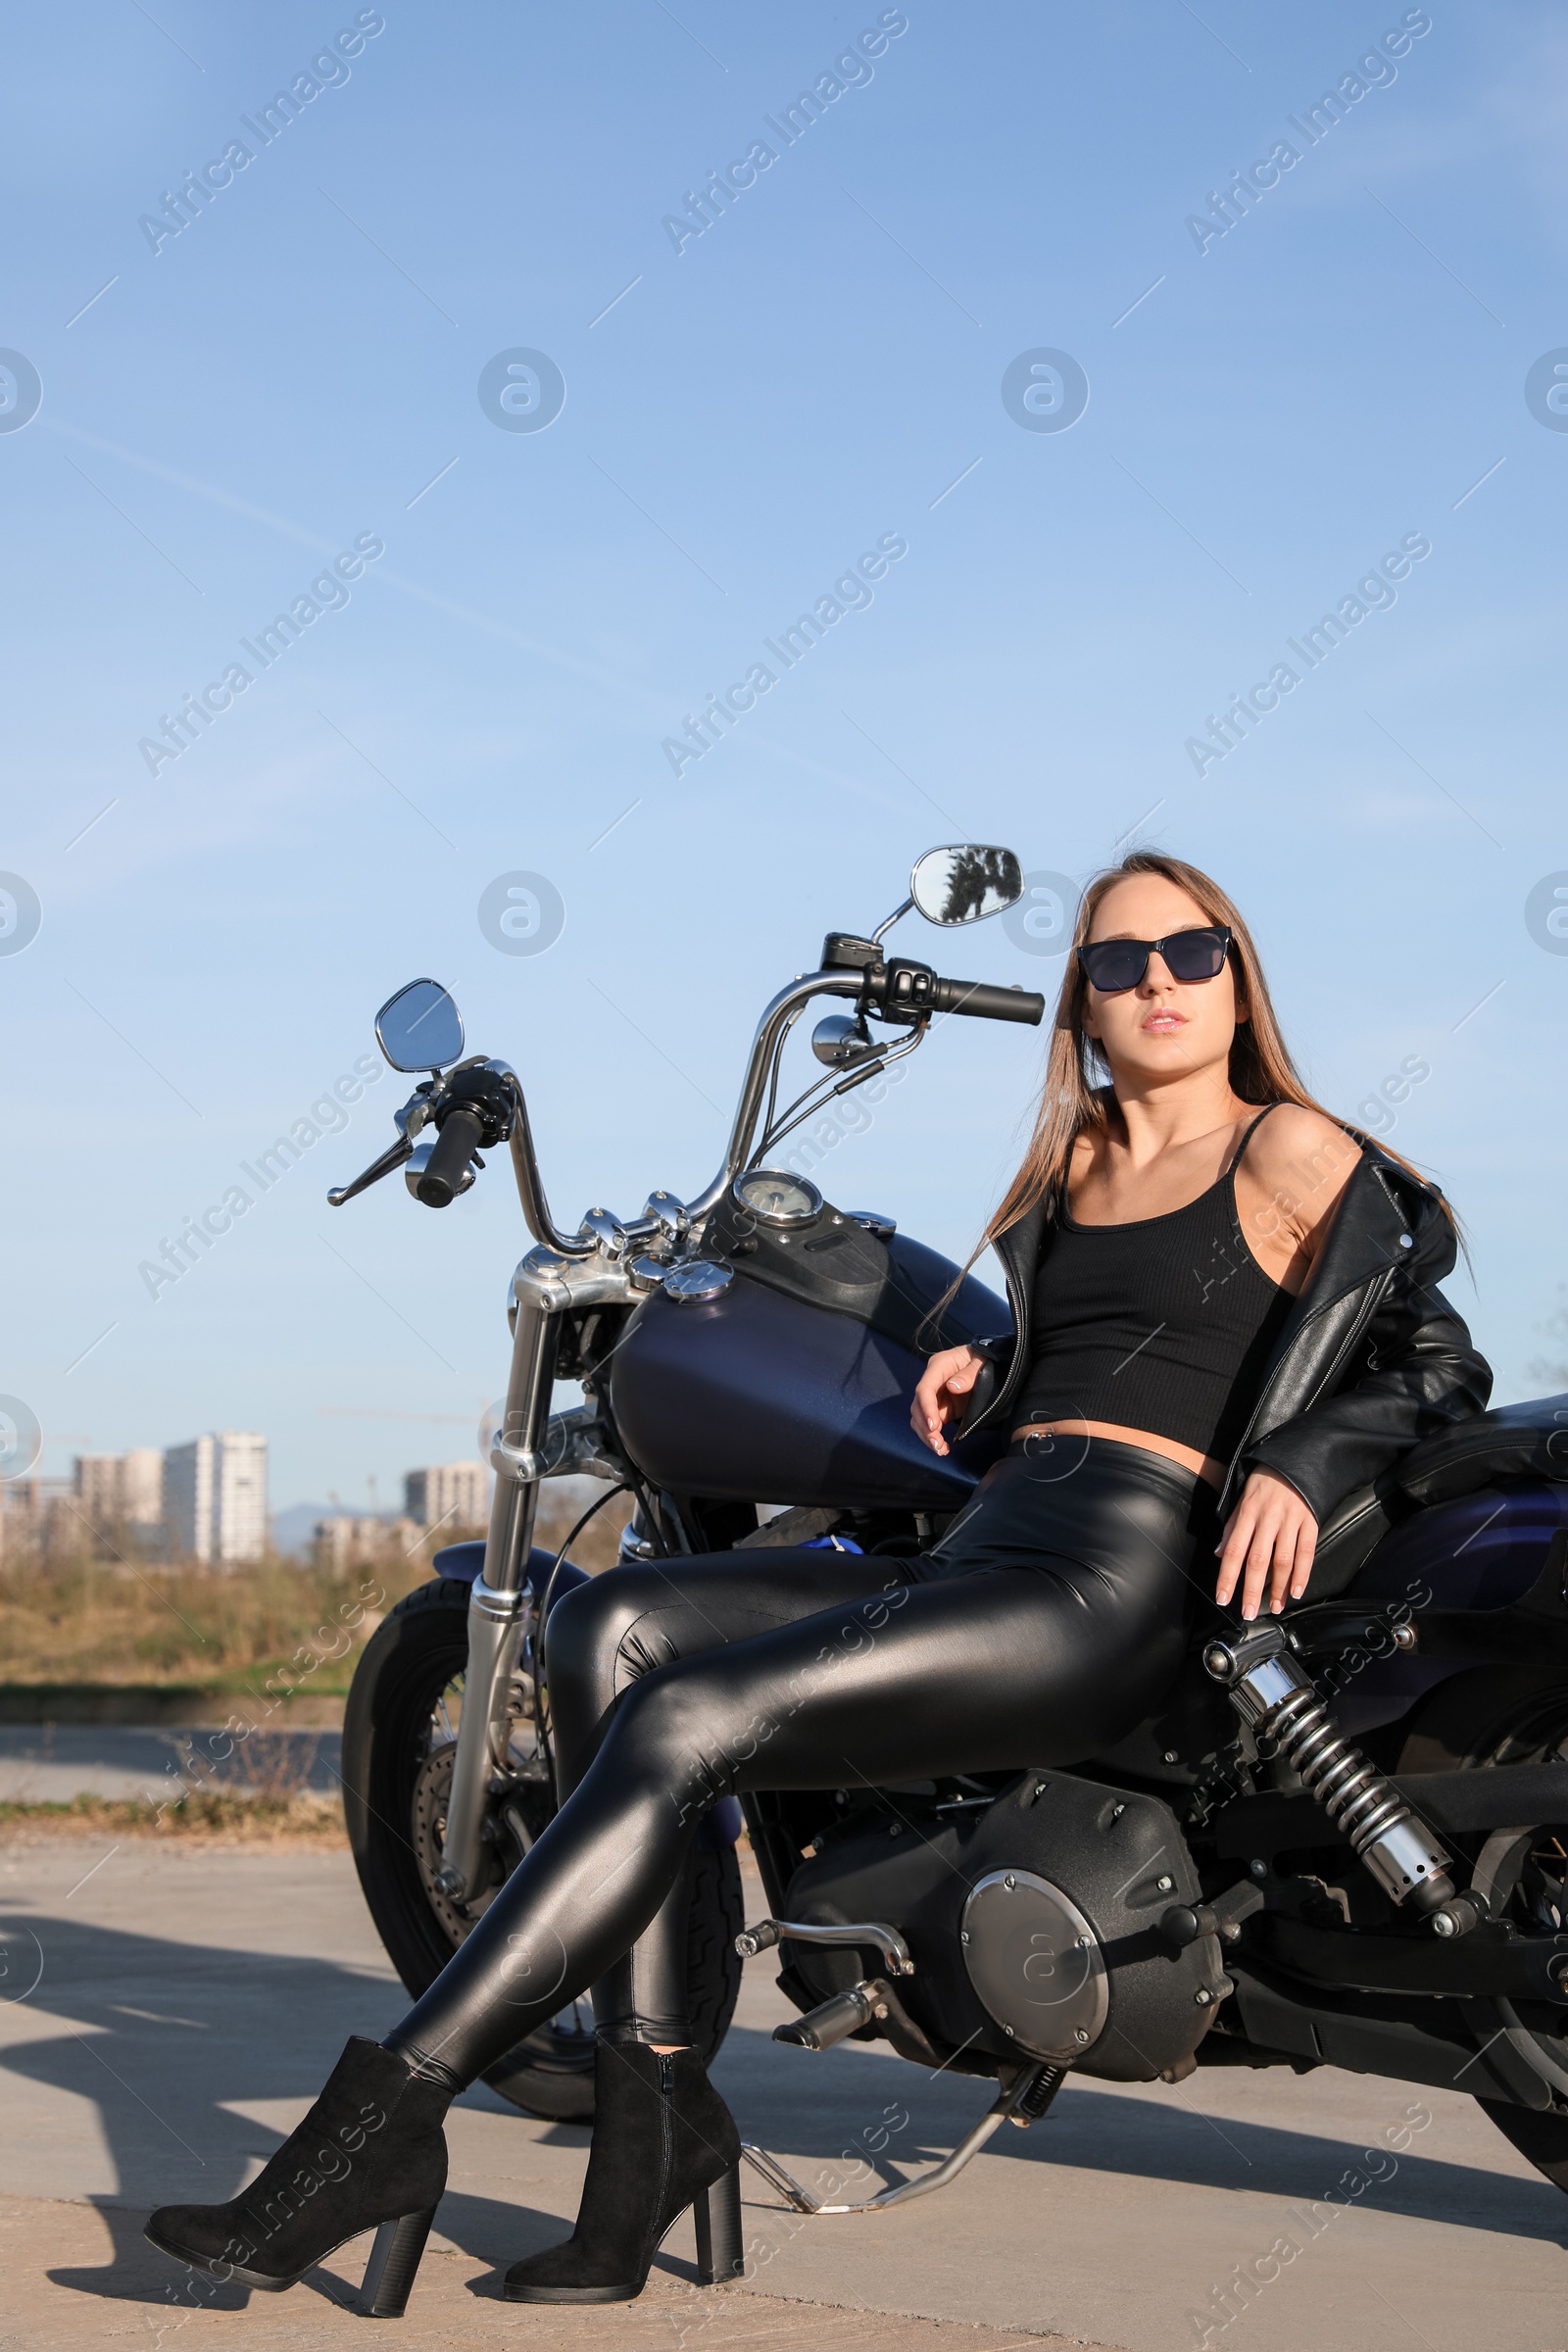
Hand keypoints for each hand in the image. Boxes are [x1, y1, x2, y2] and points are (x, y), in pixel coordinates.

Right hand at [911, 1346, 984, 1455]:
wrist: (989, 1362)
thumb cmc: (984, 1359)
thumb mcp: (981, 1362)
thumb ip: (969, 1374)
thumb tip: (952, 1387)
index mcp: (939, 1366)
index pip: (925, 1389)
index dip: (927, 1408)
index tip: (934, 1426)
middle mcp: (932, 1381)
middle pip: (918, 1406)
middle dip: (925, 1427)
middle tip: (937, 1444)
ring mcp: (936, 1396)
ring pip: (920, 1418)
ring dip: (927, 1435)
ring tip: (940, 1450)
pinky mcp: (942, 1408)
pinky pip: (931, 1424)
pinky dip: (934, 1437)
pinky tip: (942, 1447)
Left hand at [1215, 1468, 1317, 1620]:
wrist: (1296, 1459)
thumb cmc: (1264, 1482)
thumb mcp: (1242, 1500)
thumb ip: (1232, 1528)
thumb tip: (1218, 1554)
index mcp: (1247, 1514)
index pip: (1233, 1550)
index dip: (1227, 1576)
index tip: (1223, 1598)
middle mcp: (1268, 1519)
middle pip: (1258, 1560)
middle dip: (1252, 1590)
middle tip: (1249, 1612)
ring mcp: (1290, 1520)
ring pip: (1283, 1560)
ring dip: (1279, 1588)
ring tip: (1275, 1607)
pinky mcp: (1310, 1522)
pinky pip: (1306, 1551)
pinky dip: (1303, 1573)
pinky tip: (1297, 1591)